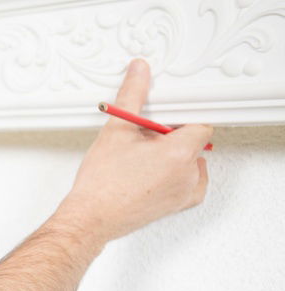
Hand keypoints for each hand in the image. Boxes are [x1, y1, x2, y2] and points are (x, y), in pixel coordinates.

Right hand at [56, 58, 213, 244]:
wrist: (91, 218)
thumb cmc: (101, 184)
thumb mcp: (116, 131)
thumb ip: (133, 95)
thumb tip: (139, 72)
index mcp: (180, 152)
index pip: (199, 122)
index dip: (179, 118)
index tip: (162, 120)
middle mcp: (189, 174)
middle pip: (193, 141)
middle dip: (171, 137)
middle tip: (143, 141)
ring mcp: (186, 192)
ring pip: (192, 161)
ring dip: (174, 156)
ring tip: (142, 160)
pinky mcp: (179, 205)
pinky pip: (191, 182)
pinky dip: (177, 175)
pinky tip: (152, 173)